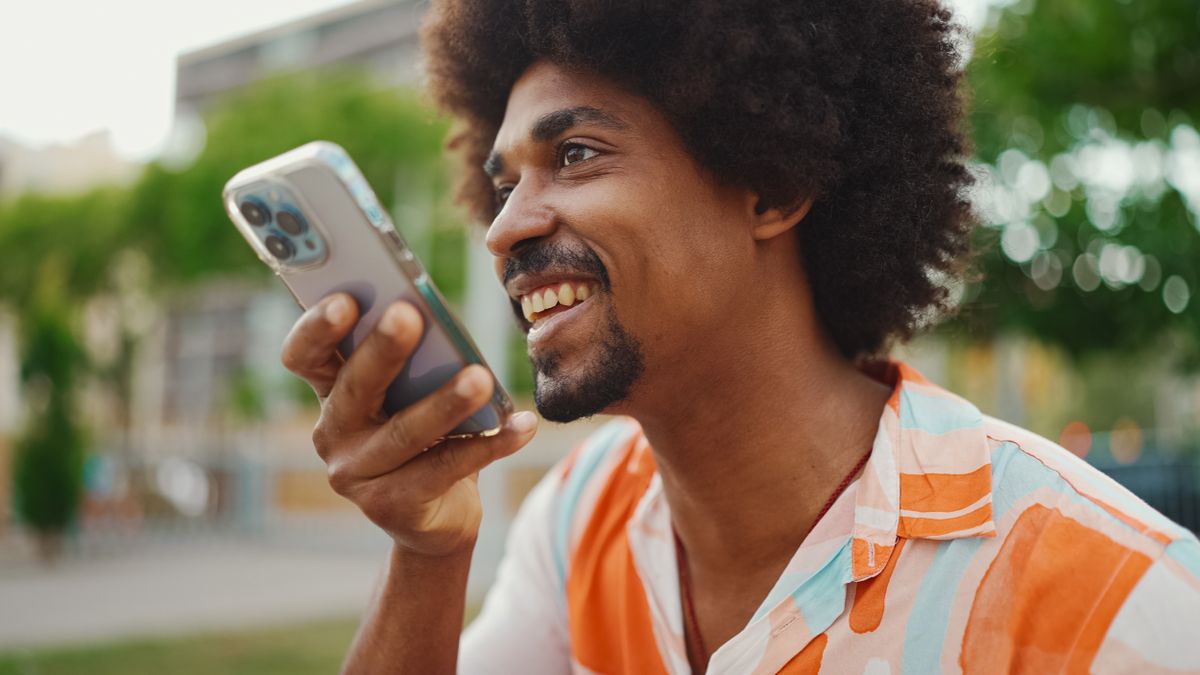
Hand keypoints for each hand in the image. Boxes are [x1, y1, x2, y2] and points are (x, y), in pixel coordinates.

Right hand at [281, 293, 537, 556]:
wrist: (436, 515)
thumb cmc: (428, 433)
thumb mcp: (415, 391)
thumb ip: (416, 359)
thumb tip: (439, 319)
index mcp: (331, 390)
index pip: (305, 355)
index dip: (316, 328)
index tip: (345, 298)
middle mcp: (333, 432)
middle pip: (354, 387)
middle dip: (382, 349)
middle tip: (409, 315)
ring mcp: (356, 474)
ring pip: (404, 433)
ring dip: (445, 403)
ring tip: (480, 379)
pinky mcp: (391, 506)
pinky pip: (446, 469)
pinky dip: (490, 445)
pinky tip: (522, 425)